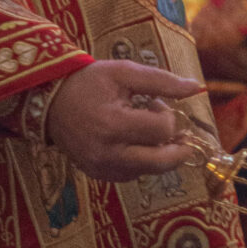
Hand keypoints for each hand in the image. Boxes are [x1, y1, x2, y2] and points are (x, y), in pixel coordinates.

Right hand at [45, 59, 204, 183]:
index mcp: (114, 124)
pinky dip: (141, 161)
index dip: (168, 115)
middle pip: (161, 162)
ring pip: (149, 171)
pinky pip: (132, 174)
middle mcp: (108, 152)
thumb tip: (196, 88)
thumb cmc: (89, 82)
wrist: (50, 100)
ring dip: (158, 153)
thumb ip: (162, 81)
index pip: (162, 130)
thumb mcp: (124, 72)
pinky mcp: (97, 174)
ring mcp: (101, 167)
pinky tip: (134, 142)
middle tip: (181, 135)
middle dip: (178, 148)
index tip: (157, 104)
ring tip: (147, 131)